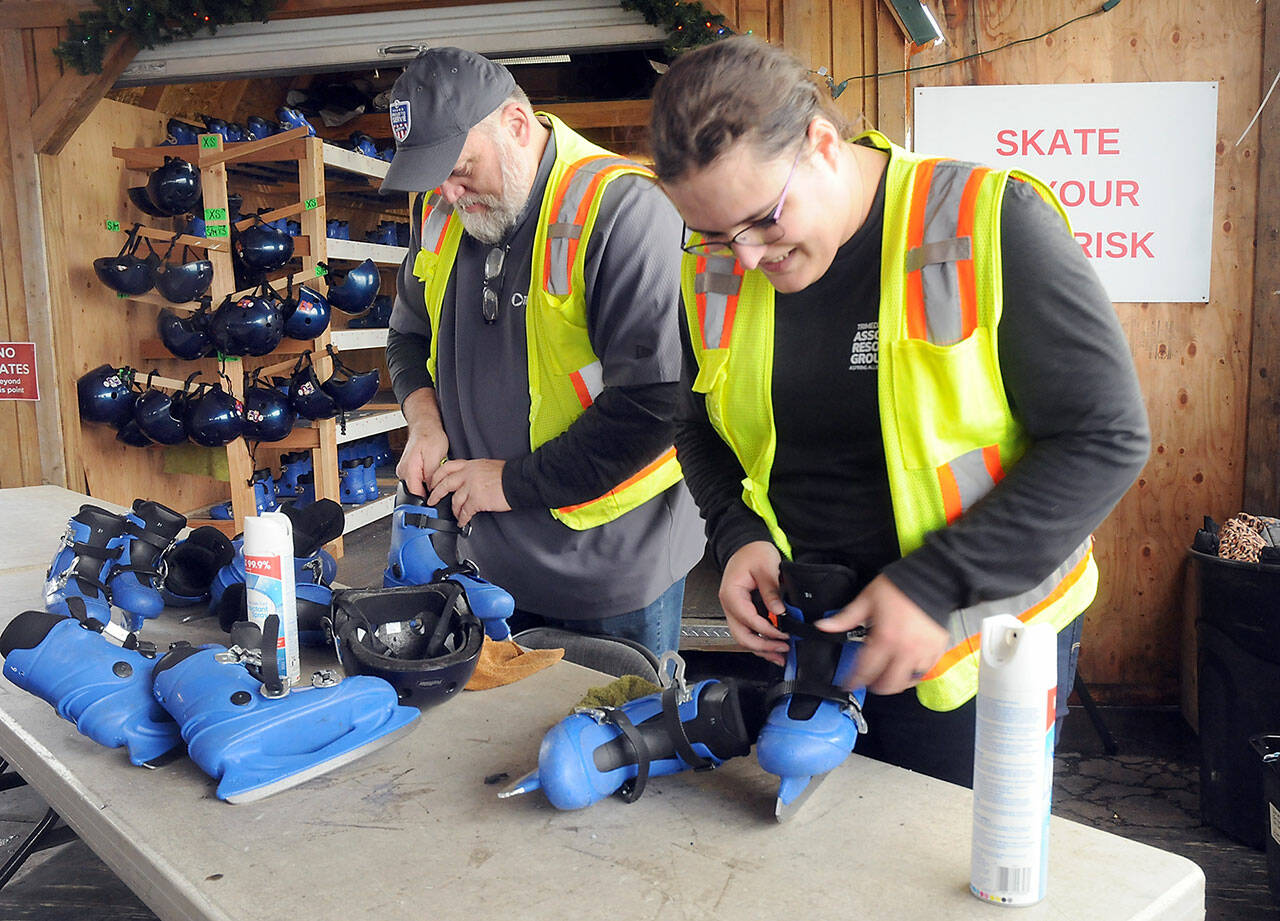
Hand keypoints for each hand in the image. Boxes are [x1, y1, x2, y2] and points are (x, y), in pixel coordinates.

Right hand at [395, 388, 449, 496]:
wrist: (425, 425)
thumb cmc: (430, 436)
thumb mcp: (435, 457)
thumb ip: (431, 476)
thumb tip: (432, 490)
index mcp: (409, 469)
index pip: (414, 494)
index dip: (426, 500)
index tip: (435, 503)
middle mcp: (403, 471)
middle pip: (415, 492)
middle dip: (428, 492)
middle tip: (440, 484)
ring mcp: (405, 470)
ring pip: (417, 486)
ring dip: (428, 484)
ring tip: (436, 473)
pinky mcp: (410, 469)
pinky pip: (417, 480)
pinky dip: (426, 479)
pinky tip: (432, 471)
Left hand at [426, 459, 510, 527]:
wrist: (519, 480)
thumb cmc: (507, 474)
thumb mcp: (487, 466)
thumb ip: (474, 471)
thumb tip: (467, 480)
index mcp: (470, 465)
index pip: (446, 468)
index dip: (437, 477)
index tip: (433, 483)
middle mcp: (468, 474)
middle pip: (445, 484)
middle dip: (436, 494)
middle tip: (432, 501)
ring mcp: (472, 487)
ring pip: (455, 500)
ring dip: (453, 510)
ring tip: (455, 515)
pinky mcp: (477, 499)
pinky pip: (465, 512)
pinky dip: (462, 518)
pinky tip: (462, 522)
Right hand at [719, 541, 789, 665]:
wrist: (746, 545)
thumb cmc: (753, 552)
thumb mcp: (766, 566)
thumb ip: (771, 590)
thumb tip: (779, 612)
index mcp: (732, 594)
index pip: (748, 620)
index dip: (767, 630)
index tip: (784, 634)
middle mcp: (729, 604)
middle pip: (741, 636)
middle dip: (762, 647)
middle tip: (782, 650)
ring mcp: (734, 609)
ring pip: (743, 637)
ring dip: (761, 648)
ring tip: (780, 655)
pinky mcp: (742, 611)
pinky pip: (748, 631)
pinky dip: (760, 640)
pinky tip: (773, 646)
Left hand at [815, 573, 948, 694]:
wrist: (931, 580)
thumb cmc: (899, 588)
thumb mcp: (867, 599)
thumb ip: (845, 618)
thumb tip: (822, 626)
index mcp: (885, 638)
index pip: (865, 670)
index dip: (853, 681)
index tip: (847, 684)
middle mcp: (905, 650)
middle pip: (888, 685)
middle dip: (874, 686)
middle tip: (867, 681)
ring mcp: (923, 653)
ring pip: (907, 682)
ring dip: (894, 682)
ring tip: (886, 675)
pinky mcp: (937, 651)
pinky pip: (925, 673)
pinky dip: (913, 675)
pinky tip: (905, 669)